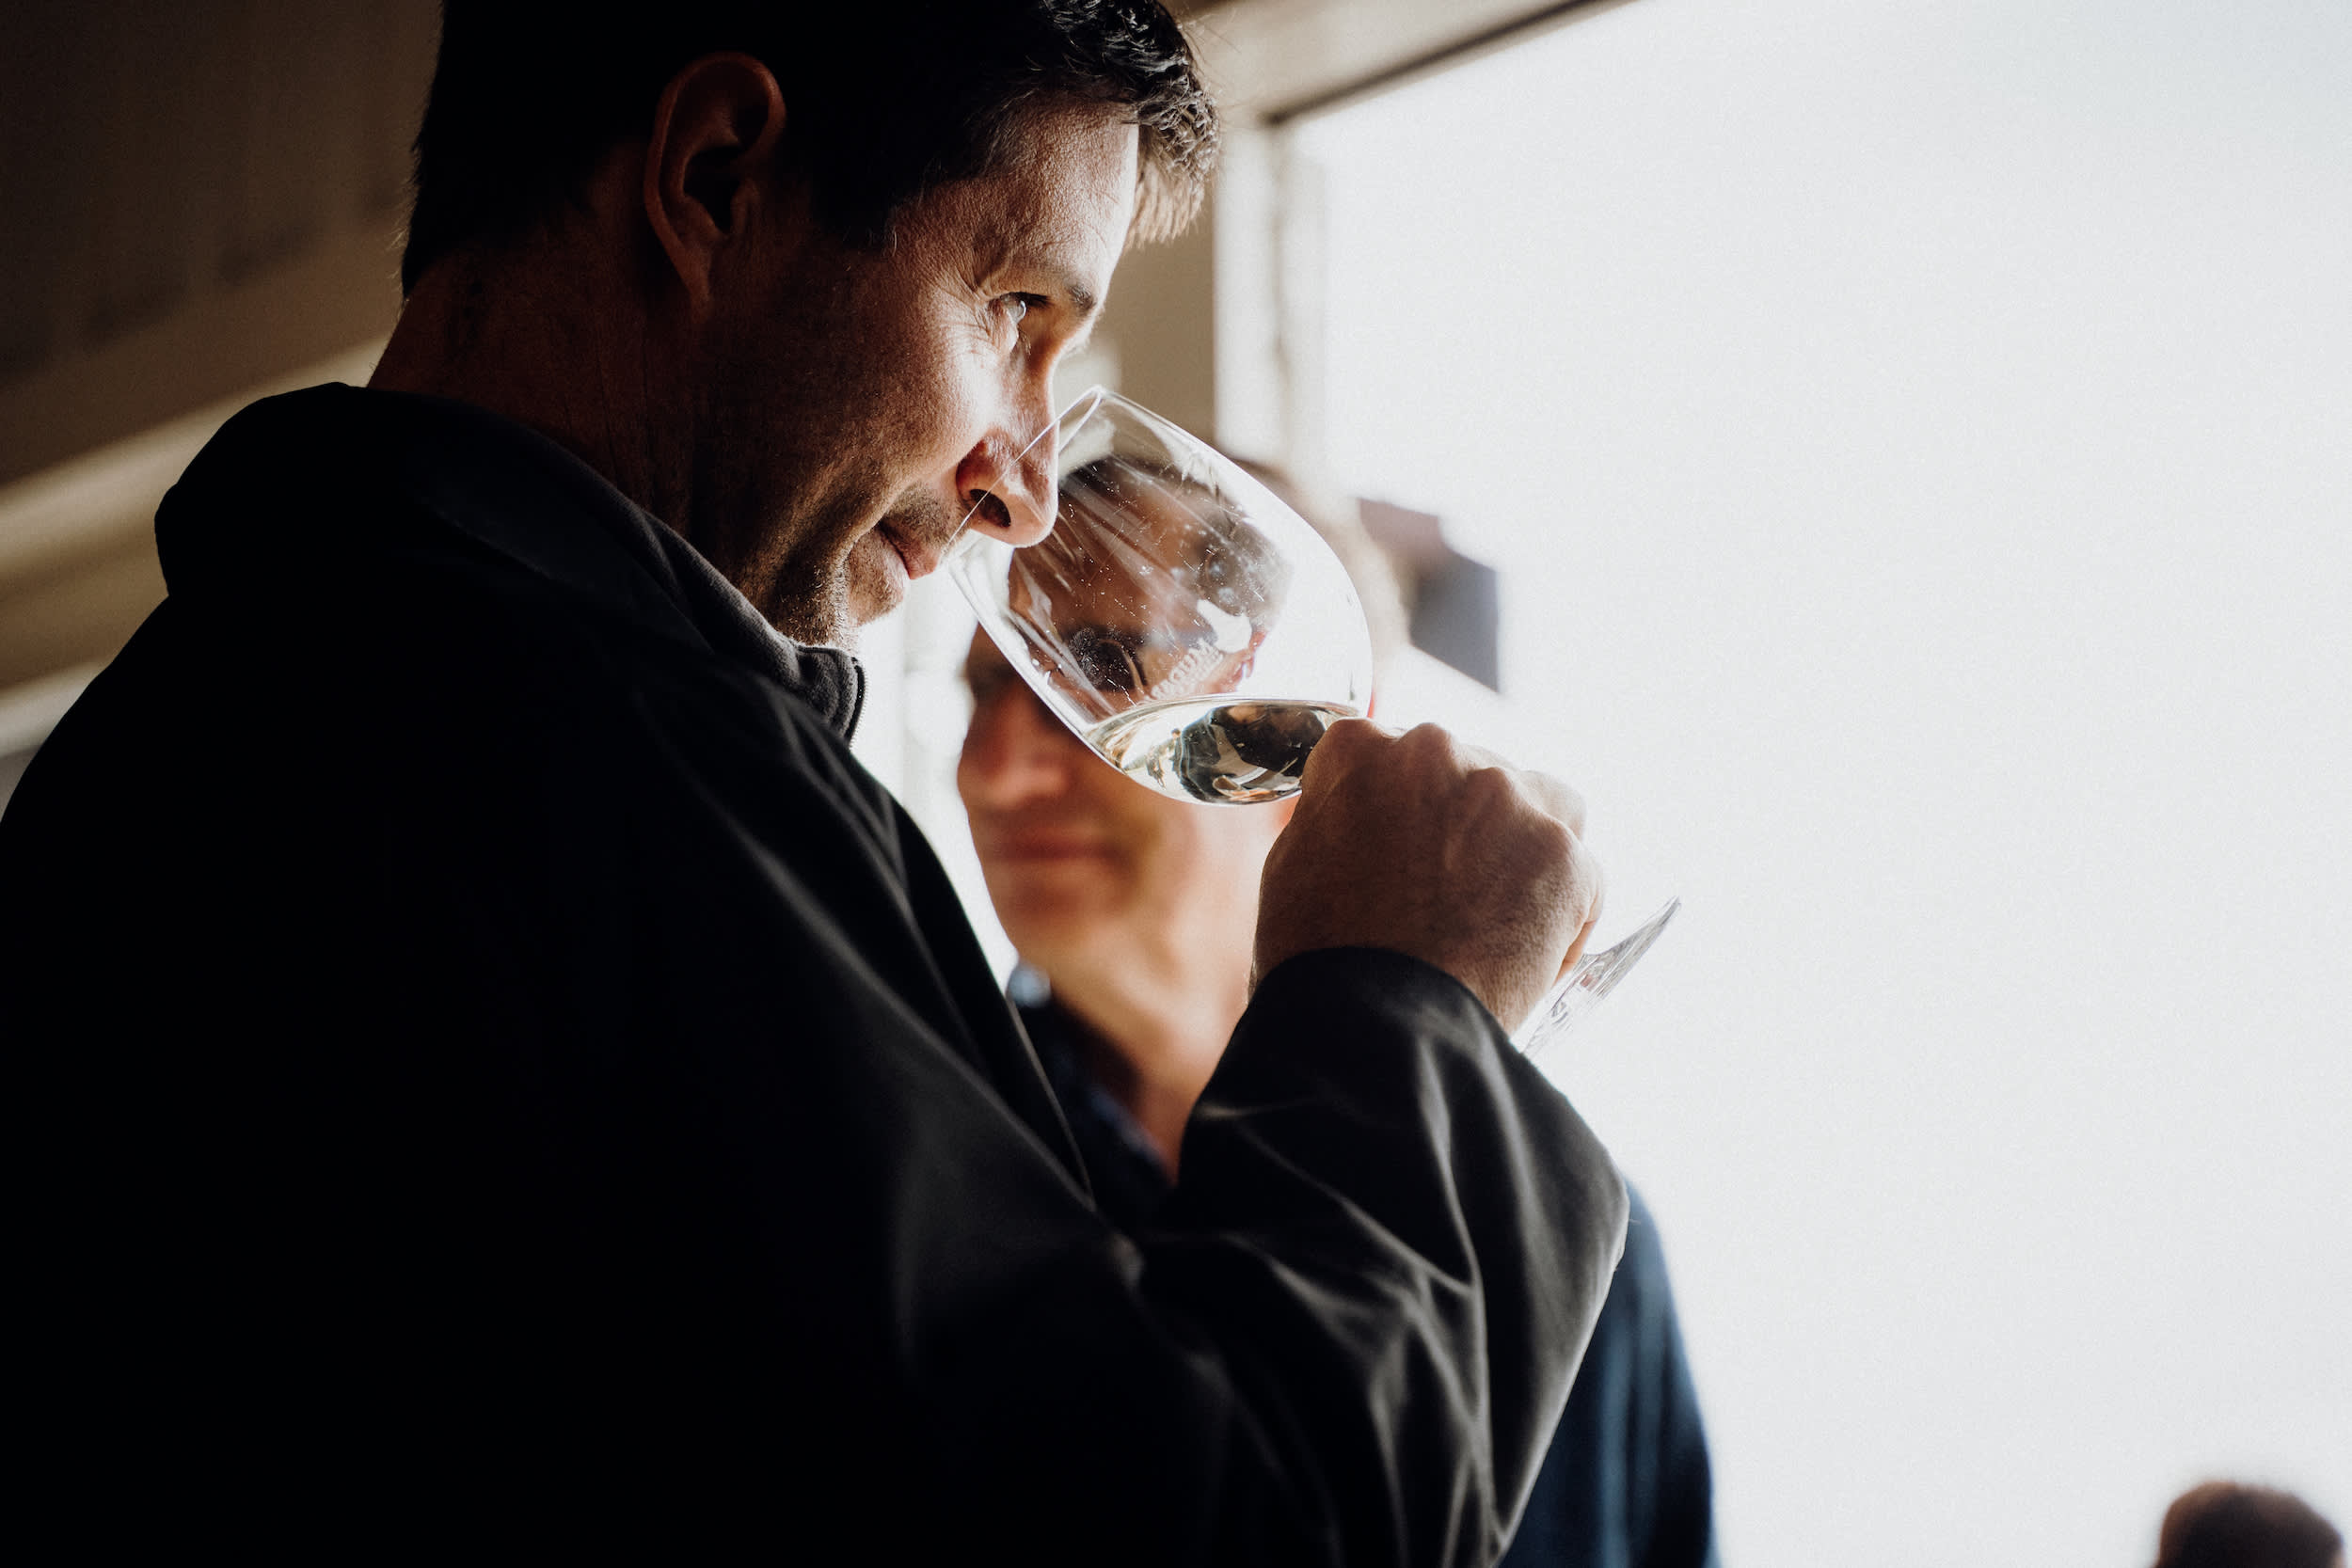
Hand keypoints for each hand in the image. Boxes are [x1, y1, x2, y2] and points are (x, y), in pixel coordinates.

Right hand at [1253, 721, 1604, 1031]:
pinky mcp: (1563, 855)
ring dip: (1525, 849)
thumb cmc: (1319, 962)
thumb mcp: (1294, 866)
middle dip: (1466, 826)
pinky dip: (1562, 915)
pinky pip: (1581, 876)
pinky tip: (1525, 959)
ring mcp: (1506, 798)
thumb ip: (1338, 817)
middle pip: (1472, 774)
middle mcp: (1436, 751)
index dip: (1402, 811)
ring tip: (1495, 916)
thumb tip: (1364, 817)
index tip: (1402, 852)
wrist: (1371, 1029)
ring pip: (1542, 807)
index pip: (1395, 757)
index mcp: (1361, 749)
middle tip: (1446, 897)